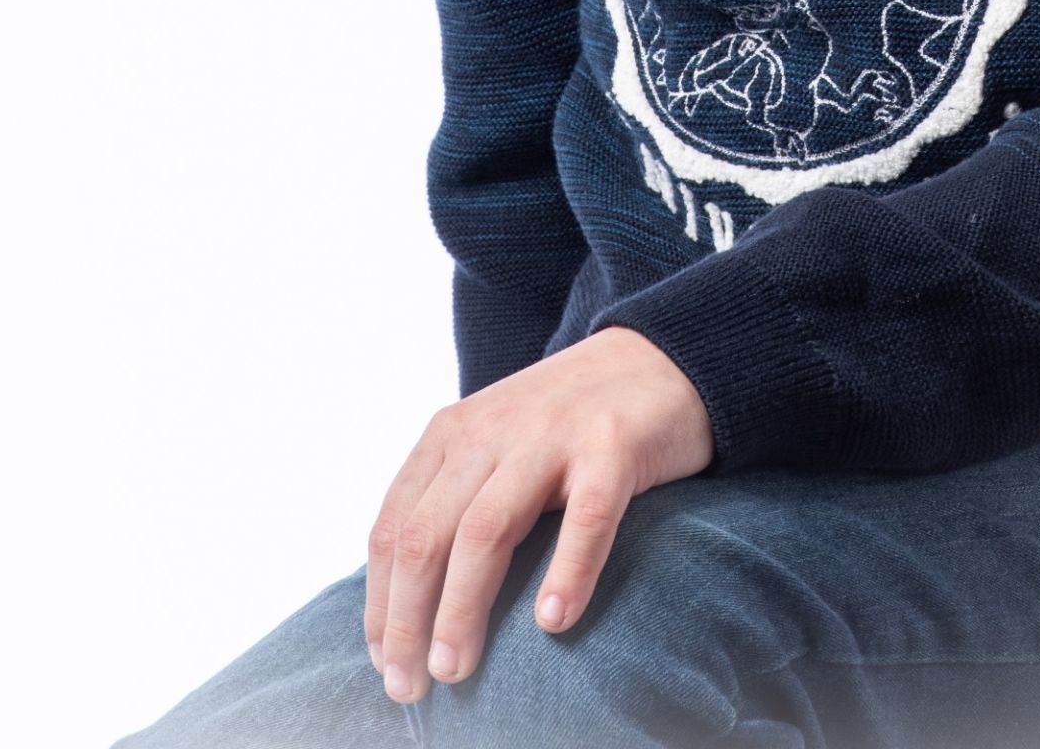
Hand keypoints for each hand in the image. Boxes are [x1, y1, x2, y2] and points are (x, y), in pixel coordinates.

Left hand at [363, 325, 715, 703]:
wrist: (659, 355)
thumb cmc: (569, 421)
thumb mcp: (497, 444)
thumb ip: (457, 499)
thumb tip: (411, 604)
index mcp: (455, 433)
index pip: (395, 526)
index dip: (380, 600)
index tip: (381, 661)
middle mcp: (494, 429)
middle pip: (429, 534)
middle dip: (408, 618)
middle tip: (409, 684)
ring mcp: (552, 434)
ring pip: (487, 529)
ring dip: (463, 607)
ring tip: (455, 668)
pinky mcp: (614, 445)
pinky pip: (585, 515)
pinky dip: (567, 570)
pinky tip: (554, 619)